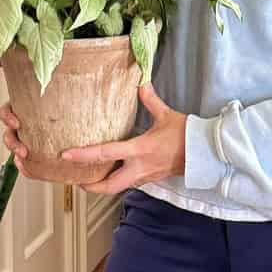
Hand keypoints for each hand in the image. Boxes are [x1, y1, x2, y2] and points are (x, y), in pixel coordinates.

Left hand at [59, 82, 187, 194]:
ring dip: (103, 185)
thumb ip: (151, 100)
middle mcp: (139, 167)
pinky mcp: (151, 179)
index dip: (84, 155)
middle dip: (90, 186)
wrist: (204, 153)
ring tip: (90, 177)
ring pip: (118, 187)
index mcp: (139, 150)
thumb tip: (142, 84)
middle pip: (109, 186)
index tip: (67, 155)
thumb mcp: (166, 115)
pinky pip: (129, 183)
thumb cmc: (185, 135)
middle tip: (76, 180)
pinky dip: (117, 180)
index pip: (106, 154)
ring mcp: (145, 176)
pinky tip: (113, 172)